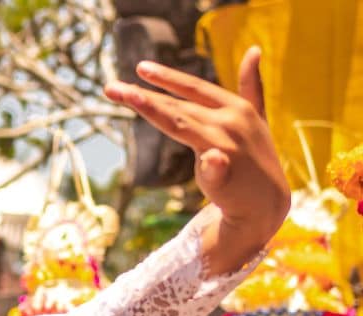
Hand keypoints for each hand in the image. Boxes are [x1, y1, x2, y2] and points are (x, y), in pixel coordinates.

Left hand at [105, 47, 288, 239]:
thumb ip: (251, 87)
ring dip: (155, 110)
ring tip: (131, 98)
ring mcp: (228, 148)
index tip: (139, 68)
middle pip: (178, 107)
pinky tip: (211, 159)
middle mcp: (231, 122)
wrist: (264, 203)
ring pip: (181, 125)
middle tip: (112, 88)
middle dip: (143, 97)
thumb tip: (254, 50)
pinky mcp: (226, 176)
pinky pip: (216, 168)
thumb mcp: (256, 117)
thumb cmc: (254, 157)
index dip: (167, 77)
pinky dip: (213, 164)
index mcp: (236, 107)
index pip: (194, 87)